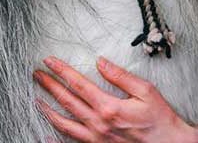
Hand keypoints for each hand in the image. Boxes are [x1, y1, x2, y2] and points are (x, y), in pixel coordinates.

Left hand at [33, 57, 197, 142]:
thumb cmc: (160, 119)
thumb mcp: (146, 91)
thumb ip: (121, 76)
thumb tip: (101, 62)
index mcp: (109, 107)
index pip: (78, 84)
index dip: (62, 71)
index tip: (49, 61)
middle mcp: (98, 125)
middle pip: (67, 101)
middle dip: (50, 86)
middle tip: (37, 74)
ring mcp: (96, 140)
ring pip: (65, 124)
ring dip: (49, 110)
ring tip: (37, 99)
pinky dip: (57, 139)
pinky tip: (46, 135)